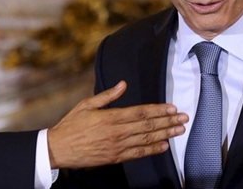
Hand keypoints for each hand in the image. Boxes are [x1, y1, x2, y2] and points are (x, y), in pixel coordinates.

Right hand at [47, 80, 187, 168]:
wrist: (59, 148)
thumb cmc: (71, 125)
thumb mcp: (86, 104)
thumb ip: (107, 95)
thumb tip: (122, 84)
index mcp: (110, 117)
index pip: (140, 112)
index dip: (158, 110)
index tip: (171, 108)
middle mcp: (117, 132)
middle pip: (148, 126)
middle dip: (168, 122)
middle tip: (183, 118)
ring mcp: (117, 146)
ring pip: (146, 140)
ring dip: (165, 135)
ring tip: (179, 130)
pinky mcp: (115, 158)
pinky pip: (138, 154)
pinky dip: (152, 150)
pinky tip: (163, 146)